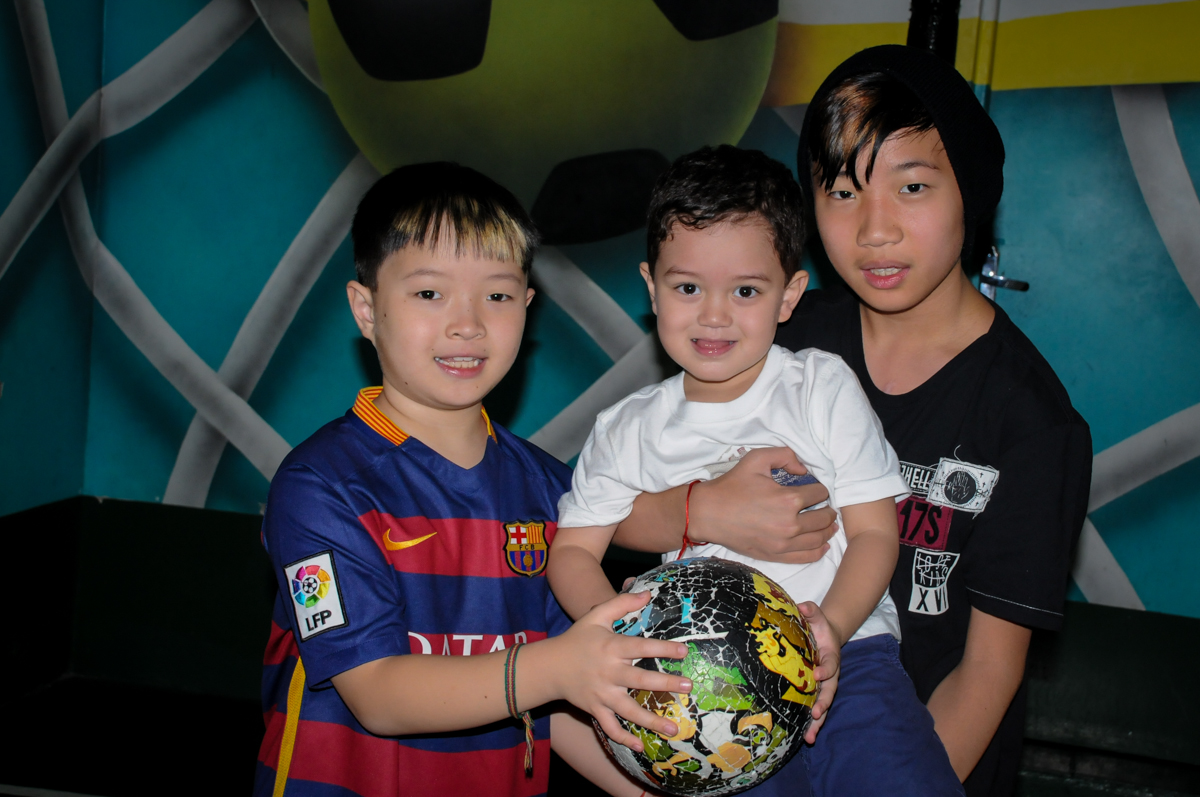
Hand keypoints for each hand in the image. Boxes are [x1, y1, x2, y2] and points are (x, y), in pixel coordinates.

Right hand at [550, 591, 692, 751]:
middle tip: (688, 687)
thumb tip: (647, 593)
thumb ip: (621, 603)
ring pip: (628, 710)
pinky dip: (624, 738)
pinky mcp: (595, 709)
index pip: (641, 647)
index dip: (663, 648)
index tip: (684, 651)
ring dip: (651, 721)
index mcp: (611, 647)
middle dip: (665, 684)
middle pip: (639, 680)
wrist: (549, 666)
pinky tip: (642, 747)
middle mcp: (608, 672)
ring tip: (674, 729)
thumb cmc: (577, 639)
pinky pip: (610, 728)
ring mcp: (601, 694)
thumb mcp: (596, 616)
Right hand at [689, 448, 838, 562]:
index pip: (819, 494)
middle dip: (828, 510)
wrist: (708, 513)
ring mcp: (783, 543)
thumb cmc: (731, 486)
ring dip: (828, 530)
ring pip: (818, 538)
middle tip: (827, 507)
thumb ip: (784, 455)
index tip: (816, 488)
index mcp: (788, 499)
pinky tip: (823, 545)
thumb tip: (803, 468)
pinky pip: (806, 556)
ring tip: (830, 524)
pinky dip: (819, 550)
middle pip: (823, 518)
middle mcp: (790, 524)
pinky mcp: (776, 555)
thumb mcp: (756, 459)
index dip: (821, 489)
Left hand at [798, 601, 842, 743]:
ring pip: (823, 705)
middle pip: (829, 691)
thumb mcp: (815, 616)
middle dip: (823, 703)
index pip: (830, 664)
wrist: (824, 636)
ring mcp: (824, 685)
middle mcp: (830, 674)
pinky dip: (812, 724)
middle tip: (816, 713)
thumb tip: (802, 606)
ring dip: (818, 721)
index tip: (818, 674)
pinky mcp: (816, 692)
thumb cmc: (817, 626)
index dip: (825, 670)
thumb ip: (811, 610)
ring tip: (810, 736)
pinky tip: (806, 738)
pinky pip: (815, 709)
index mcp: (831, 656)